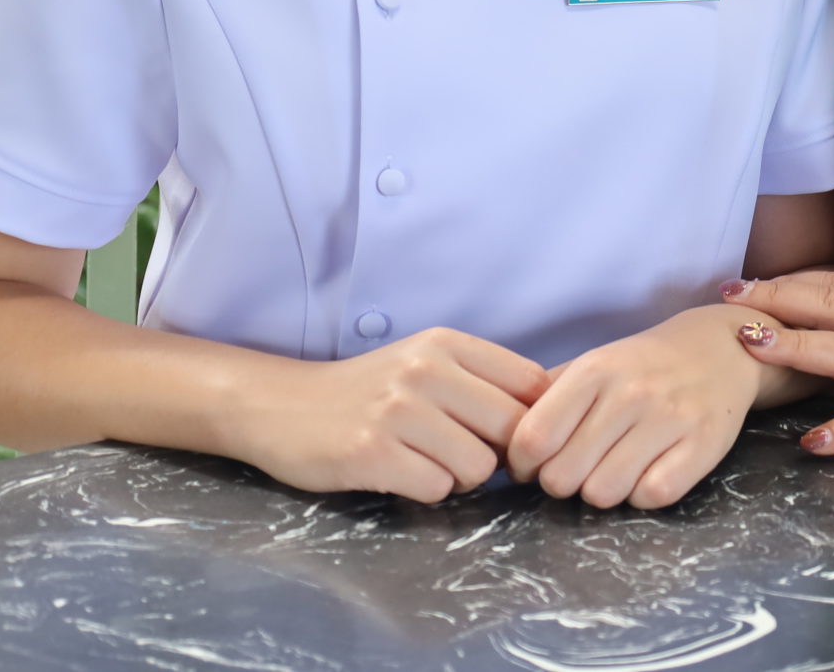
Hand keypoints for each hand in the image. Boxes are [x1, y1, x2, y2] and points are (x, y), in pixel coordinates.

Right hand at [232, 326, 549, 502]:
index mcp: (447, 344)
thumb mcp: (426, 364)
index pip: (532, 384)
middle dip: (499, 456)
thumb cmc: (366, 391)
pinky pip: (437, 488)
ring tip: (427, 463)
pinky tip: (400, 473)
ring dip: (460, 478)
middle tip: (464, 457)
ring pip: (479, 467)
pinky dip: (426, 490)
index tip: (507, 437)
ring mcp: (398, 410)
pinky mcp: (371, 452)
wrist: (280, 406)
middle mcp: (426, 370)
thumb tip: (552, 417)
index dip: (534, 421)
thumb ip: (483, 382)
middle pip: (513, 430)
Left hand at [505, 307, 766, 508]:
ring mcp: (669, 420)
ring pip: (603, 493)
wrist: (719, 349)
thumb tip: (496, 446)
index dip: (523, 465)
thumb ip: (542, 400)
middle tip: (578, 466)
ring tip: (613, 468)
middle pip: (563, 477)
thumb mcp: (590, 365)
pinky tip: (647, 471)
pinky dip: (642, 494)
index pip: (532, 440)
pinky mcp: (703, 445)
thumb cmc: (641, 365)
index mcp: (594, 371)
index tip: (532, 464)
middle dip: (562, 482)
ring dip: (601, 490)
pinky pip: (651, 497)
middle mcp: (630, 393)